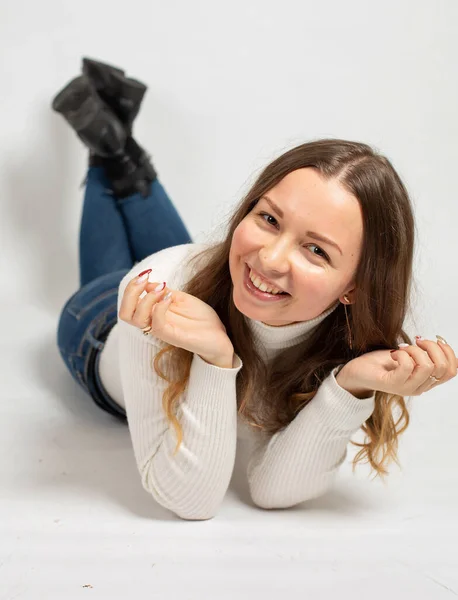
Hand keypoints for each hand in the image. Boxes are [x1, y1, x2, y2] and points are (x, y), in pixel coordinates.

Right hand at [119, 270, 233, 361]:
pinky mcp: (173, 336)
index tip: (145, 273)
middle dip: (130, 292)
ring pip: (136, 319)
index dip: (131, 286)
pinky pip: (157, 325)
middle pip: (124, 313)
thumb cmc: (200, 318)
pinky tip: (170, 298)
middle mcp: (153, 322)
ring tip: (162, 289)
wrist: (219, 335)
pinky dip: (160, 307)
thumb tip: (147, 283)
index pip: (128, 304)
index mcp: (153, 313)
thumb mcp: (180, 298)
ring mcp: (162, 330)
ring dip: (145, 299)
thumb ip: (163, 291)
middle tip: (145, 279)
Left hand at [338, 337, 456, 396]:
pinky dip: (402, 354)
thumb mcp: (408, 355)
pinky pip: (407, 366)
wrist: (357, 371)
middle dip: (432, 347)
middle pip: (442, 367)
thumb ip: (424, 354)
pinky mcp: (392, 384)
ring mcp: (407, 388)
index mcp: (426, 381)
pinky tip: (393, 354)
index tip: (435, 340)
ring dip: (415, 350)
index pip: (452, 371)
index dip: (448, 352)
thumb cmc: (382, 362)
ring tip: (402, 349)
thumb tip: (441, 342)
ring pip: (427, 366)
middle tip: (416, 341)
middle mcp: (420, 387)